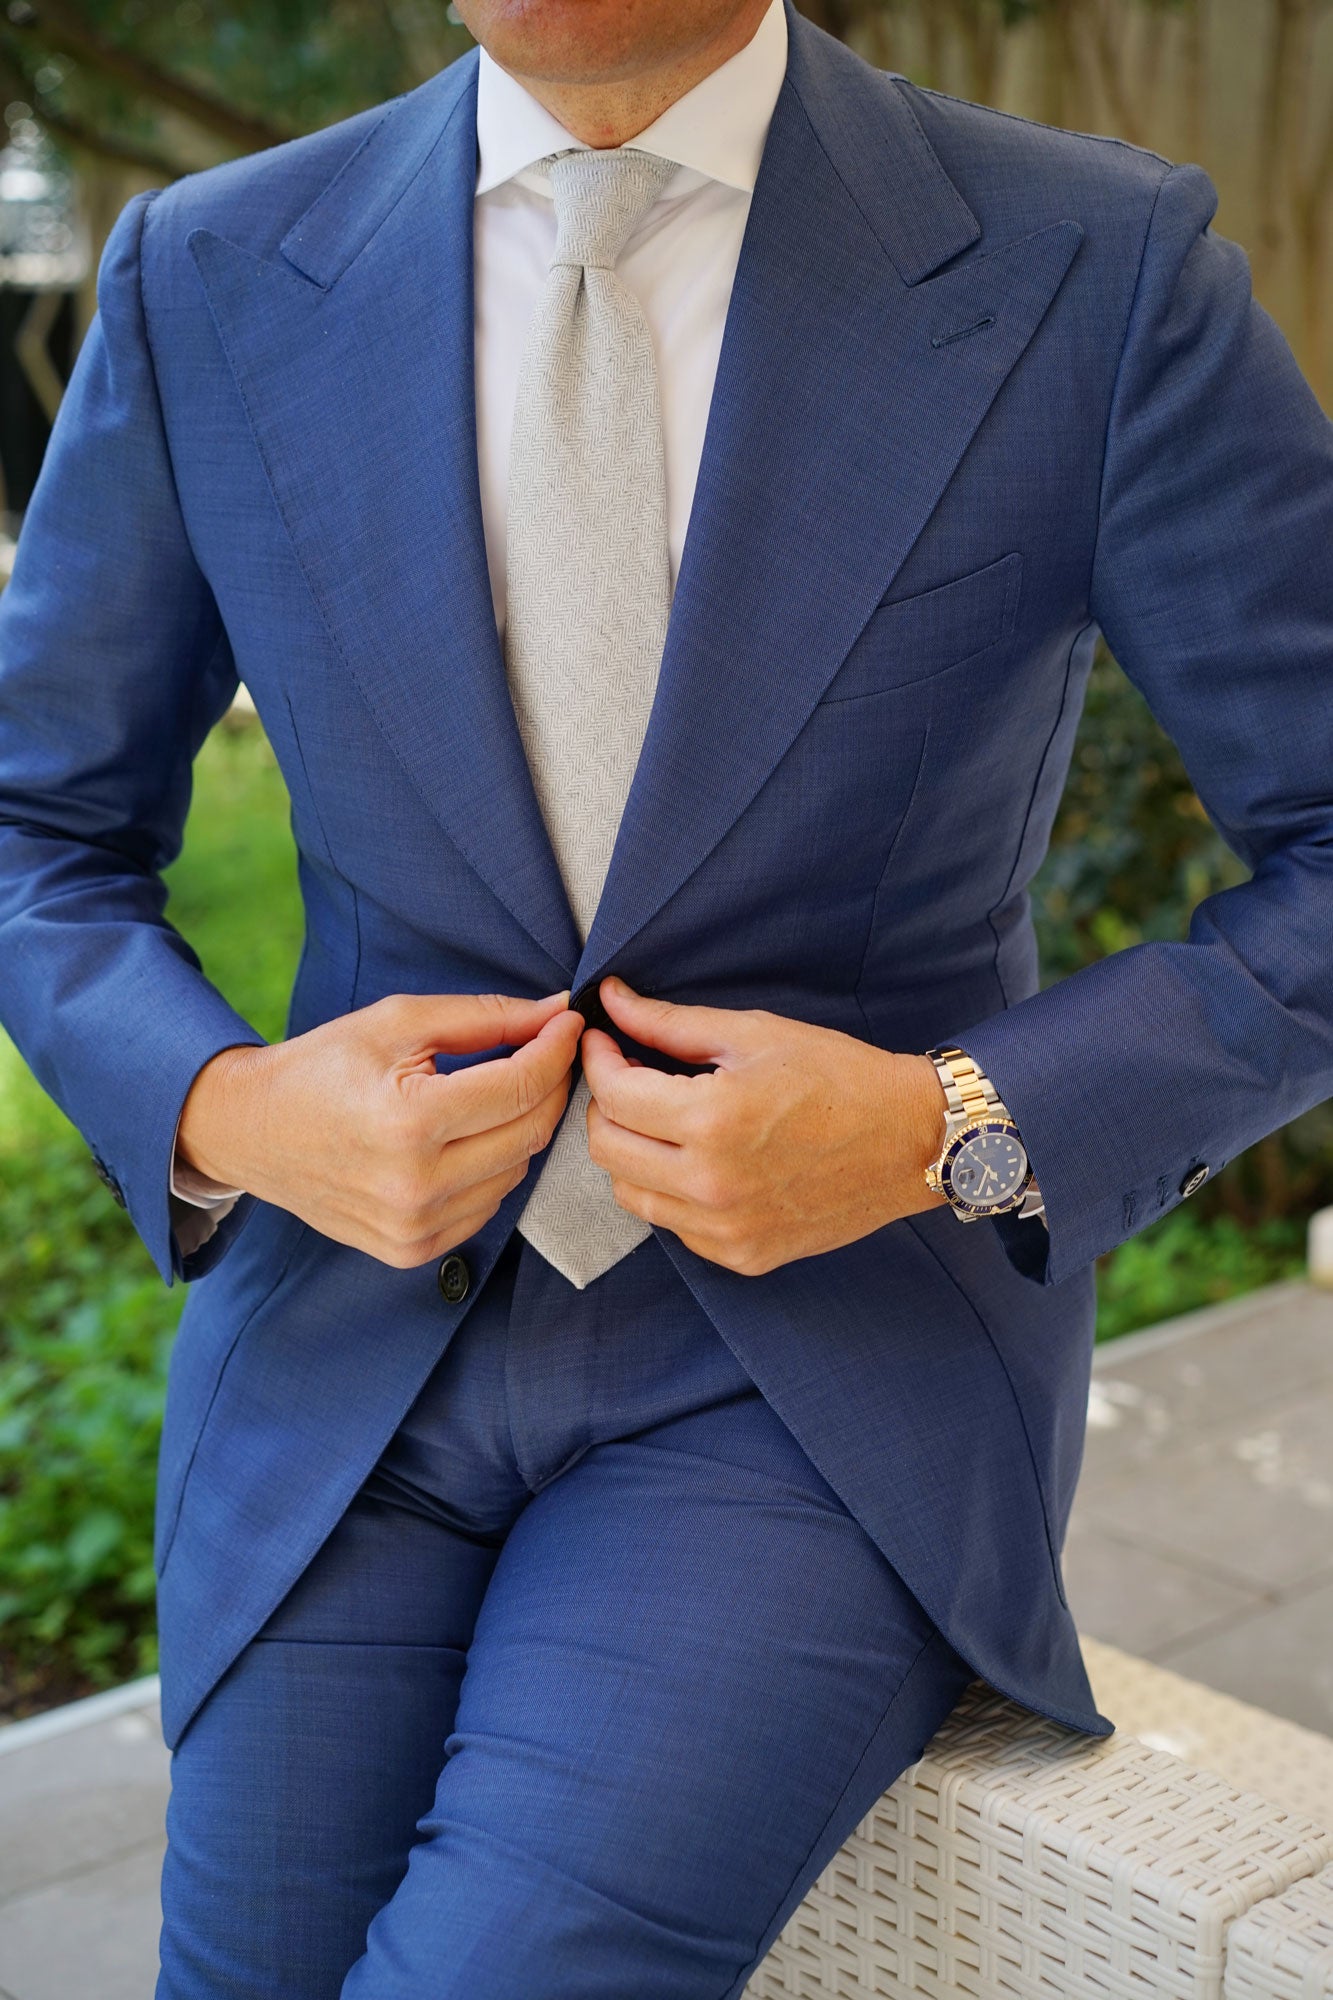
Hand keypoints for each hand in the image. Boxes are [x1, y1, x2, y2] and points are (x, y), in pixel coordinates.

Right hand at [176, 990, 582, 1267]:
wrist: (250, 1131)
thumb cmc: (322, 1067)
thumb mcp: (397, 1022)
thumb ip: (484, 1017)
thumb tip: (554, 1011)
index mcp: (409, 1121)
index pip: (520, 1086)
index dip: (556, 1048)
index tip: (567, 1023)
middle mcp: (415, 1184)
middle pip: (530, 1133)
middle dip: (550, 1086)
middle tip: (548, 1051)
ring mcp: (414, 1227)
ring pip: (516, 1173)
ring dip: (522, 1128)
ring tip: (500, 1093)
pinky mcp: (411, 1250)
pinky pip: (487, 1207)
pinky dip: (493, 1169)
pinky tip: (469, 1139)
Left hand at [579, 977, 948, 1275]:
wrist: (911, 1141)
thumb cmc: (838, 1077)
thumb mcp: (754, 1034)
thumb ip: (671, 1023)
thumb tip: (612, 999)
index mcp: (713, 1120)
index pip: (613, 1095)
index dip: (598, 1061)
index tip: (604, 1042)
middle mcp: (713, 1184)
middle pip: (607, 1150)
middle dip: (606, 1106)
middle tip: (630, 1079)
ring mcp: (727, 1229)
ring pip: (630, 1195)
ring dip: (632, 1153)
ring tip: (663, 1122)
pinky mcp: (742, 1255)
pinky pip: (673, 1226)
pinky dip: (670, 1192)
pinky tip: (700, 1161)